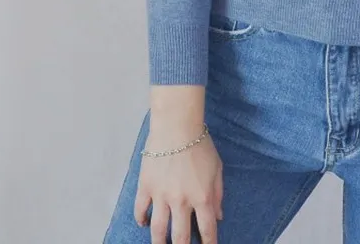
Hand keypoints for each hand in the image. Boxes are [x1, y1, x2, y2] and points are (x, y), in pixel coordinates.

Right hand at [134, 121, 223, 243]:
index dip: (209, 243)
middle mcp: (181, 201)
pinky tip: (144, 224)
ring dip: (160, 242)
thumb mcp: (217, 167)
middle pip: (180, 237)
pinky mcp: (146, 187)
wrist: (177, 126)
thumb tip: (218, 215)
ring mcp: (162, 196)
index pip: (207, 229)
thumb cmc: (200, 143)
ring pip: (158, 231)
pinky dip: (142, 220)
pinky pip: (141, 210)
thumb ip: (218, 193)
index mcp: (202, 197)